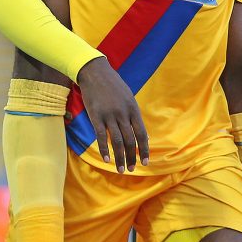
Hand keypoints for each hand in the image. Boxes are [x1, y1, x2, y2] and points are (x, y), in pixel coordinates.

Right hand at [76, 56, 149, 172]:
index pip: (142, 134)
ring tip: (121, 170)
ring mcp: (109, 115)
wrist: (95, 72)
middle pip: (130, 140)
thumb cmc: (112, 85)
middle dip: (132, 157)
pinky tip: (106, 160)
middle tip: (132, 170)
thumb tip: (142, 133)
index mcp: (133, 109)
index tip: (146, 161)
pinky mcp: (96, 116)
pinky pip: (101, 136)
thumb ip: (133, 115)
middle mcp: (123, 114)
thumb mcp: (128, 98)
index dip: (145, 149)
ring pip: (117, 141)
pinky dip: (104, 150)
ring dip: (120, 158)